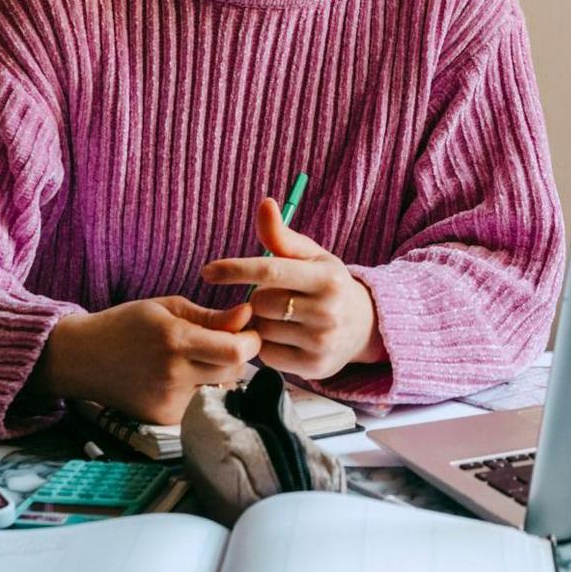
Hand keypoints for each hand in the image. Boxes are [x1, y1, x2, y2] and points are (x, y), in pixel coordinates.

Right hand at [33, 296, 257, 425]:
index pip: (236, 351)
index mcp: (174, 340)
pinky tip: (179, 377)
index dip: (251, 341)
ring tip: (197, 359)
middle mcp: (173, 374)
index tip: (248, 332)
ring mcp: (168, 401)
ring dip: (220, 374)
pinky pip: (200, 403)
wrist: (81, 358)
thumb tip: (248, 314)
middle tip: (225, 342)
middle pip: (234, 371)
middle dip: (238, 355)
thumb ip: (211, 316)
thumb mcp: (167, 308)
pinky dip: (200, 390)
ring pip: (220, 388)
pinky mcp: (163, 419)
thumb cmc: (126, 325)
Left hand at [201, 196, 383, 380]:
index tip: (207, 271)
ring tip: (282, 317)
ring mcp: (322, 342)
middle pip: (261, 303)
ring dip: (261, 322)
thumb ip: (281, 235)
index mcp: (328, 278)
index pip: (271, 271)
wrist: (362, 326)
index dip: (235, 269)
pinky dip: (267, 345)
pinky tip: (283, 336)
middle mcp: (328, 311)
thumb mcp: (310, 256)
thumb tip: (265, 203)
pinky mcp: (314, 368)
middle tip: (273, 296)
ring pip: (262, 330)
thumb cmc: (326, 284)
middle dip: (257, 298)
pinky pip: (268, 356)